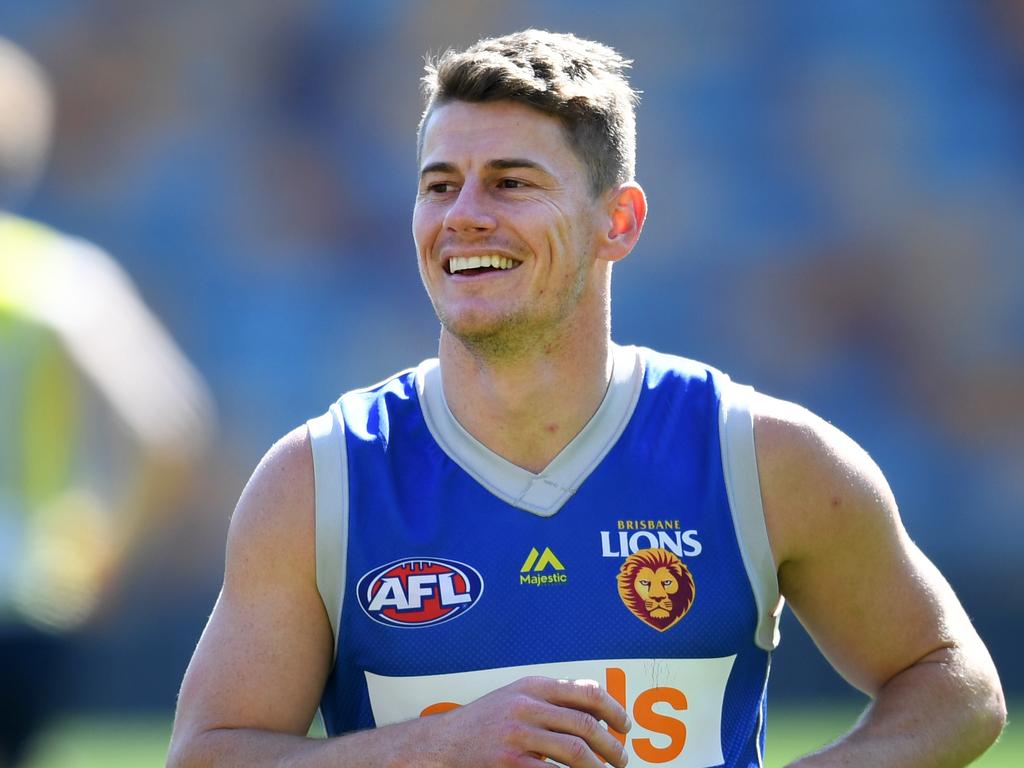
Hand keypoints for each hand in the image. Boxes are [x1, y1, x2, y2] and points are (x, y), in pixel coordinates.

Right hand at [424, 676, 631, 766]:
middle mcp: (526, 706)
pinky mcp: (509, 762)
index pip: (585, 692)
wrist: (443, 743)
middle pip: (584, 724)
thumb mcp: (516, 697)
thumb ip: (551, 698)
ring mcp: (516, 734)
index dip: (613, 709)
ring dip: (598, 766)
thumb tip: (597, 705)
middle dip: (611, 745)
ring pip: (575, 750)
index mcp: (532, 686)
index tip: (625, 726)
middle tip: (623, 759)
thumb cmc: (485, 721)